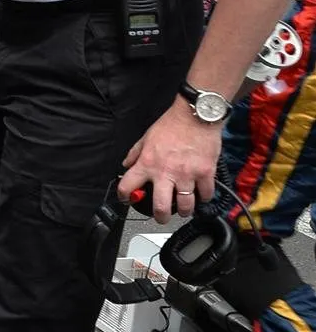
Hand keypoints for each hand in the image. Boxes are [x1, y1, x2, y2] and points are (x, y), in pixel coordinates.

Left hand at [118, 102, 220, 222]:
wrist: (195, 115)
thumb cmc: (172, 124)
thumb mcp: (146, 137)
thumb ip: (135, 153)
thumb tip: (126, 165)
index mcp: (148, 163)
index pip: (128, 187)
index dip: (125, 197)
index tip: (128, 199)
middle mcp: (166, 172)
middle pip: (161, 208)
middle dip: (160, 217)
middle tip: (162, 216)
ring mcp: (187, 175)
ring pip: (185, 206)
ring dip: (184, 210)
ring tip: (183, 208)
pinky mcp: (205, 173)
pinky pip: (206, 195)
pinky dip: (204, 197)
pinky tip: (201, 194)